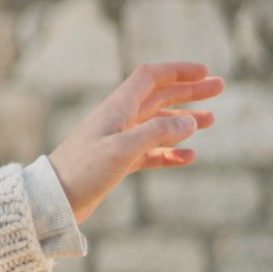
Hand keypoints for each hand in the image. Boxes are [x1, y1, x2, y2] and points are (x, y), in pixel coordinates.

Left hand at [46, 61, 223, 223]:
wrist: (52, 201)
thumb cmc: (82, 171)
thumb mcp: (123, 149)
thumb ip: (157, 133)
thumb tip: (190, 122)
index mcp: (116, 109)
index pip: (149, 77)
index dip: (177, 70)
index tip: (205, 72)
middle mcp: (117, 121)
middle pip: (158, 97)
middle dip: (189, 91)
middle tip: (220, 88)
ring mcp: (117, 142)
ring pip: (157, 125)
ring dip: (183, 120)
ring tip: (212, 120)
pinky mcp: (116, 164)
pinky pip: (149, 153)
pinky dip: (170, 152)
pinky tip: (189, 157)